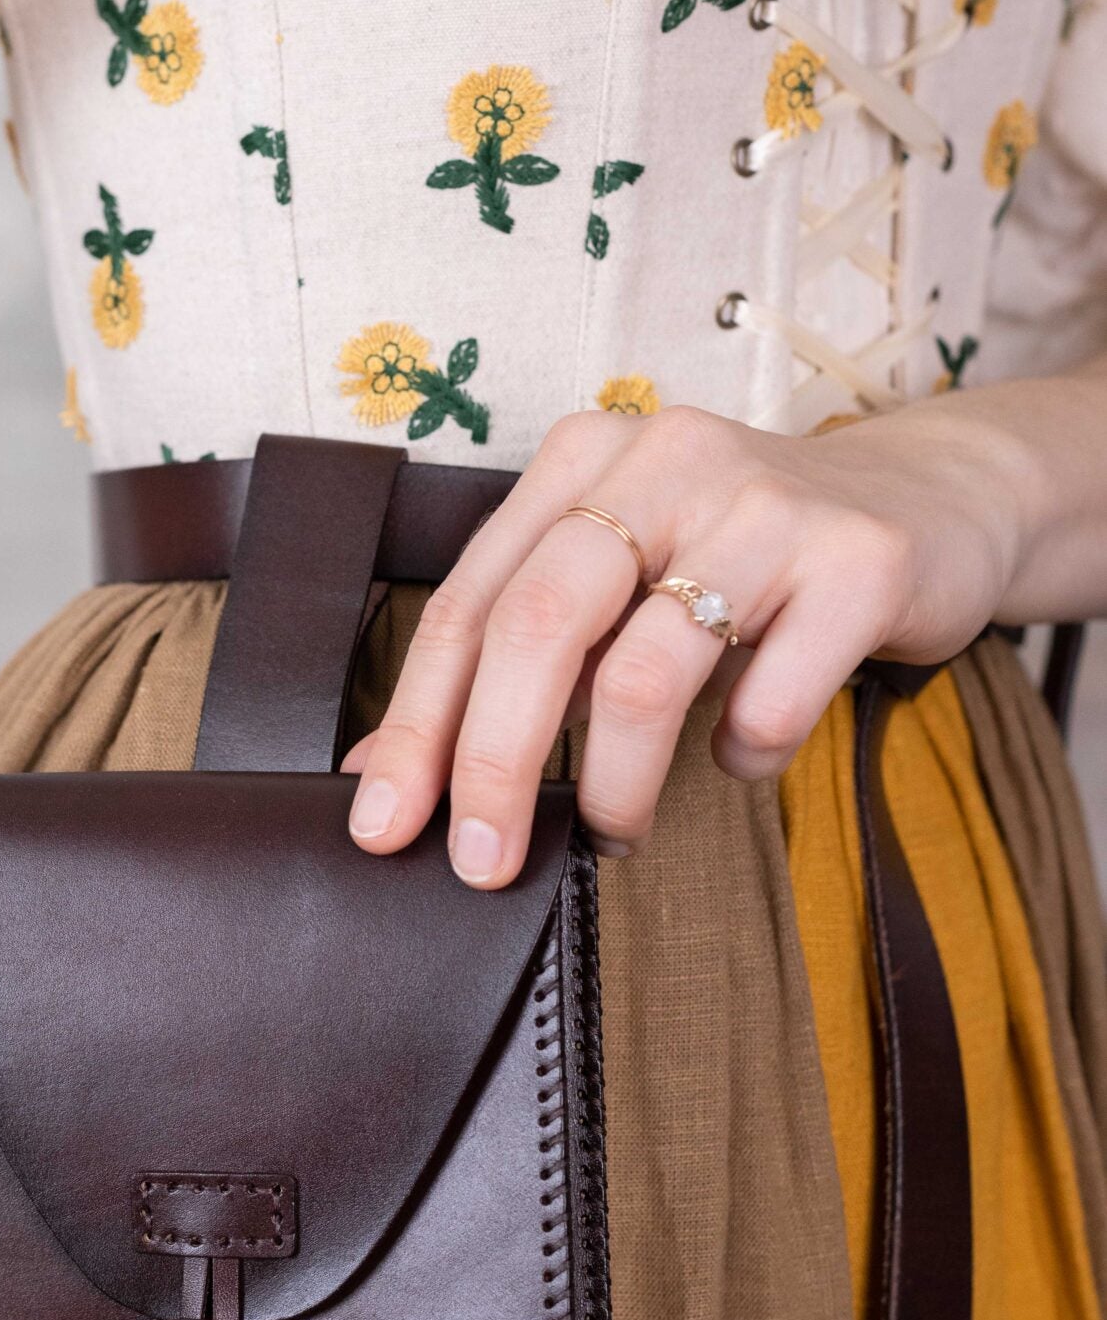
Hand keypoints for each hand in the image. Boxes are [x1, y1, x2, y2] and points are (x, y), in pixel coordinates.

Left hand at [343, 399, 1032, 882]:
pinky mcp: (860, 562)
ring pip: (645, 674)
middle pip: (539, 625)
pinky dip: (740, 755)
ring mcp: (768, 505)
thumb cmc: (748, 558)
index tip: (383, 824)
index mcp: (585, 458)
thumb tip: (386, 773)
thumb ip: (520, 654)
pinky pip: (770, 699)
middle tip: (482, 861)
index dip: (417, 721)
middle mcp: (667, 460)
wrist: (937, 498)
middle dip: (493, 762)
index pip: (470, 600)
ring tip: (616, 830)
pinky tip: (739, 757)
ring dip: (615, 783)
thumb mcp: (627, 576)